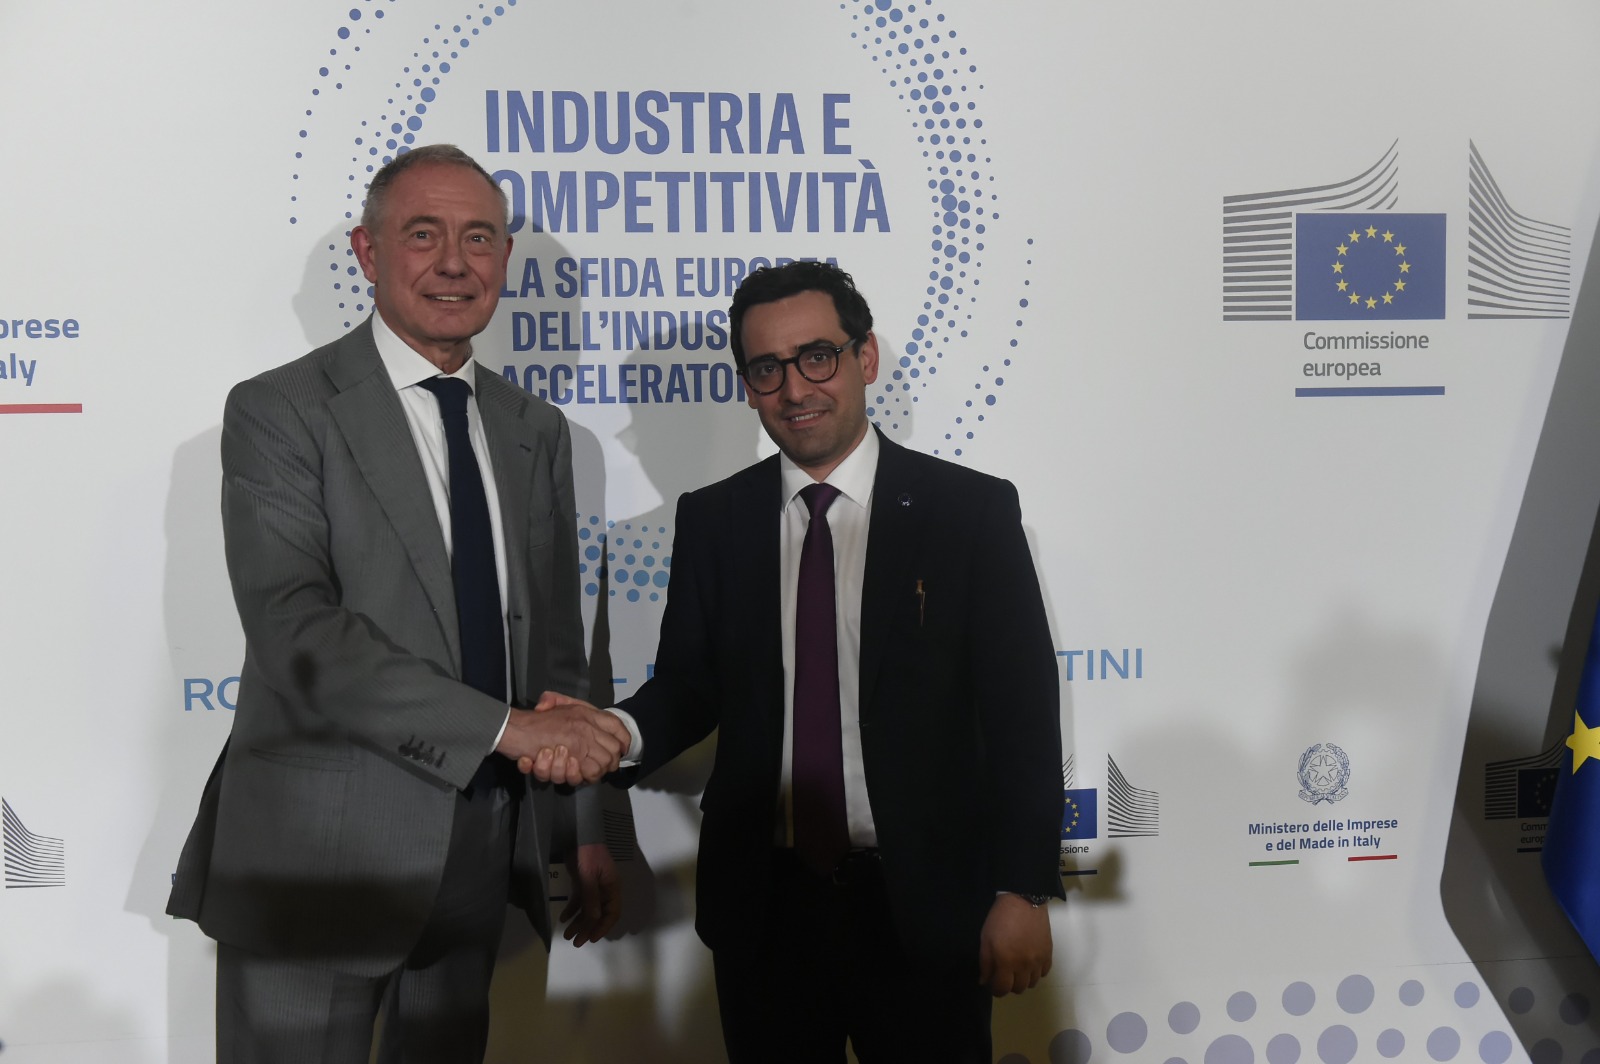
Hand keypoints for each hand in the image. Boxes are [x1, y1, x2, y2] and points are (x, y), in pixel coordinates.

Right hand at [495, 696, 627, 783]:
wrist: (513, 730)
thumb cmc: (533, 720)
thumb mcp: (553, 704)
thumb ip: (561, 701)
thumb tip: (580, 716)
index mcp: (586, 713)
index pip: (617, 726)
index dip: (623, 740)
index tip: (621, 750)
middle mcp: (587, 726)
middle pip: (613, 752)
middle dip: (606, 765)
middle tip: (592, 769)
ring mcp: (580, 742)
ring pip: (600, 766)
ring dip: (589, 773)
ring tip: (572, 769)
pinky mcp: (571, 758)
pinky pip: (585, 774)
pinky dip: (578, 776)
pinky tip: (567, 770)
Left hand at [561, 842, 621, 946]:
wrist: (580, 833)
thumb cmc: (589, 854)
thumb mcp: (589, 876)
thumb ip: (591, 898)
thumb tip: (594, 920)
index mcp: (612, 888)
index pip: (612, 913)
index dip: (603, 927)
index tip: (591, 938)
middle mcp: (604, 890)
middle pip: (598, 914)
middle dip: (587, 928)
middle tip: (575, 942)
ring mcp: (593, 886)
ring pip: (587, 909)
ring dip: (578, 922)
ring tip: (567, 935)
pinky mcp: (582, 882)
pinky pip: (578, 900)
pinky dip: (572, 910)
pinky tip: (563, 918)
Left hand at [978, 893, 1051, 995]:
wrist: (1024, 900)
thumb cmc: (1000, 919)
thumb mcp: (985, 939)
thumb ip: (985, 963)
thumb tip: (985, 981)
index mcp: (1006, 961)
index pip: (1002, 989)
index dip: (995, 989)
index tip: (992, 982)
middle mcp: (1024, 965)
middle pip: (1018, 989)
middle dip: (1008, 985)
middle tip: (1003, 974)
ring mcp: (1038, 961)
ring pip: (1032, 983)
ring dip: (1023, 980)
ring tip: (1017, 968)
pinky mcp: (1048, 954)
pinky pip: (1043, 973)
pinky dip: (1036, 972)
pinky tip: (1029, 963)